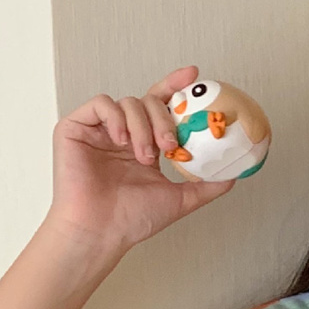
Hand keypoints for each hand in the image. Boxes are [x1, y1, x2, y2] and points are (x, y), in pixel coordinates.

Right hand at [47, 67, 234, 254]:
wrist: (101, 232)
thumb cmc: (131, 220)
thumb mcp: (179, 199)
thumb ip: (206, 185)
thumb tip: (233, 175)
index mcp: (144, 144)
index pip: (161, 106)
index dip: (176, 87)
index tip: (194, 76)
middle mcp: (122, 133)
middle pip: (149, 101)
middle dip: (164, 118)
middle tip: (170, 145)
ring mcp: (99, 131)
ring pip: (128, 102)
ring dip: (143, 127)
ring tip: (144, 156)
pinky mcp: (75, 128)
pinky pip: (101, 104)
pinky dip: (116, 117)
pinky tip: (121, 139)